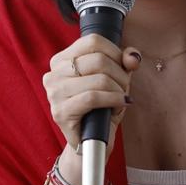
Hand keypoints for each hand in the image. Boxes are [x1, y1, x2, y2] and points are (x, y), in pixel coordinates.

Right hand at [43, 38, 142, 158]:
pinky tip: (120, 104)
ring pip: (99, 78)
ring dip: (119, 89)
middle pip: (98, 60)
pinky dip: (113, 99)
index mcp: (61, 61)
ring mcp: (54, 93)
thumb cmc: (101, 109)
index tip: (124, 67)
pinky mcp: (61, 112)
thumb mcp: (114, 81)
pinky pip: (94, 97)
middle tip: (124, 88)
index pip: (92, 41)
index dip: (116, 52)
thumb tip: (132, 57)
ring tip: (121, 98)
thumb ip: (123, 63)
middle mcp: (53, 74)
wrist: (90, 143)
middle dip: (121, 74)